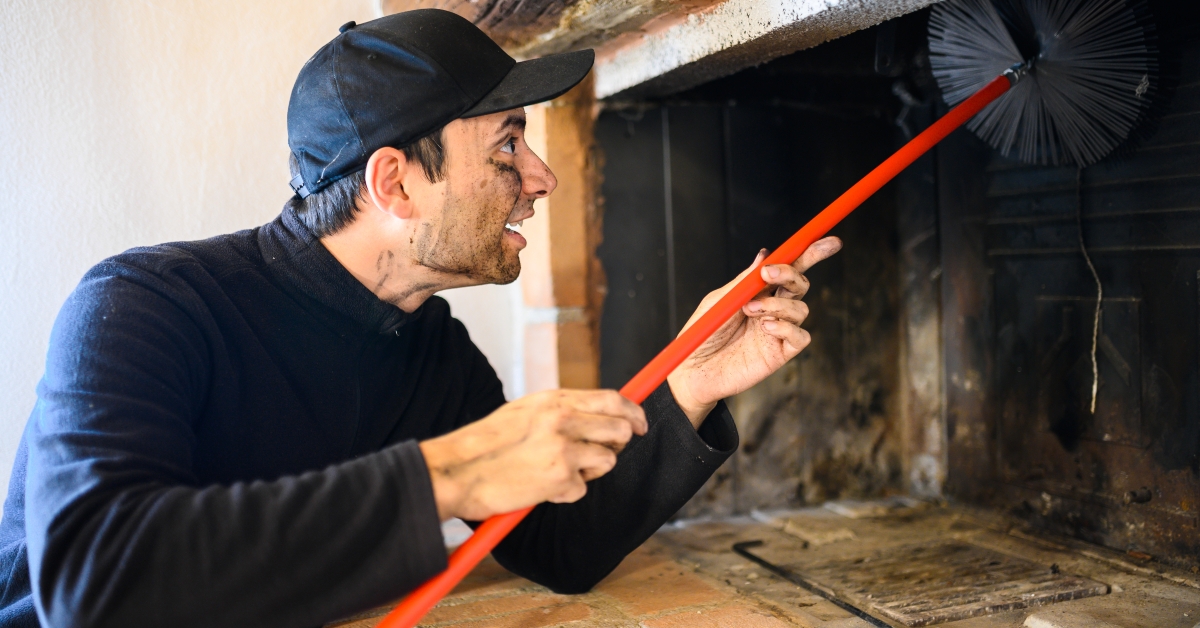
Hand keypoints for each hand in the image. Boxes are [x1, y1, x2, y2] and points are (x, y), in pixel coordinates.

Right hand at [418, 389, 647, 520]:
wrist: (458, 470)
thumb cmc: (488, 443)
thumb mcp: (525, 411)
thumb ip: (561, 410)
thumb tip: (598, 413)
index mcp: (554, 400)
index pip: (612, 398)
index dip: (633, 412)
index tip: (640, 424)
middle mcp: (563, 420)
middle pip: (621, 429)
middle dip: (617, 444)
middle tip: (598, 454)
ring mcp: (564, 449)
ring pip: (608, 461)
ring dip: (590, 471)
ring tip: (558, 471)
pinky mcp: (560, 478)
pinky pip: (583, 488)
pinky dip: (566, 493)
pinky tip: (541, 487)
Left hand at [666, 237, 841, 425]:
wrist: (694, 369)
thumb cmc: (703, 333)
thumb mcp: (719, 300)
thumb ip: (744, 280)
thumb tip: (765, 255)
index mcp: (759, 291)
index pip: (789, 268)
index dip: (811, 253)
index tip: (828, 241)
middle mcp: (773, 308)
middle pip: (800, 284)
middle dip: (791, 273)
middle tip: (768, 275)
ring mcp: (778, 330)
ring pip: (801, 309)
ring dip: (777, 304)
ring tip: (750, 311)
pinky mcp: (781, 352)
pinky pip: (800, 336)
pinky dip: (787, 327)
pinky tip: (766, 327)